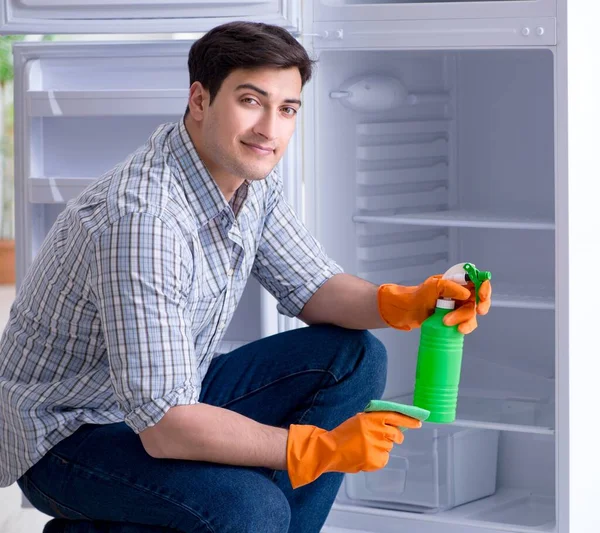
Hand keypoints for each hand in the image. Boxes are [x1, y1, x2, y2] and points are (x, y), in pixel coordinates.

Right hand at [286, 411, 421, 488]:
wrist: (329, 450)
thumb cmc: (344, 434)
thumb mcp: (359, 420)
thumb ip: (376, 420)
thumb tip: (396, 423)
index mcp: (370, 418)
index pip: (395, 416)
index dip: (408, 420)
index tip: (418, 422)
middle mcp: (374, 431)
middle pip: (395, 435)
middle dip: (395, 437)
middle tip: (388, 438)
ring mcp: (375, 446)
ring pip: (389, 447)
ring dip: (382, 447)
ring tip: (366, 447)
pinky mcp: (374, 460)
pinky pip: (384, 459)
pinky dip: (378, 458)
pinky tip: (365, 455)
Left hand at [377, 275, 491, 333]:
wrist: (407, 312)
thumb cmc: (418, 295)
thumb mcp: (433, 286)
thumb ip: (450, 287)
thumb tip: (467, 294)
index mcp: (458, 282)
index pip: (478, 280)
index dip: (485, 287)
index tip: (482, 296)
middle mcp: (461, 294)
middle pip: (480, 299)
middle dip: (480, 305)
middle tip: (478, 311)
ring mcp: (459, 308)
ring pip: (472, 314)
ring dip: (463, 318)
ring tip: (446, 321)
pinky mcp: (456, 320)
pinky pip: (466, 324)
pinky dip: (464, 327)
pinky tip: (457, 330)